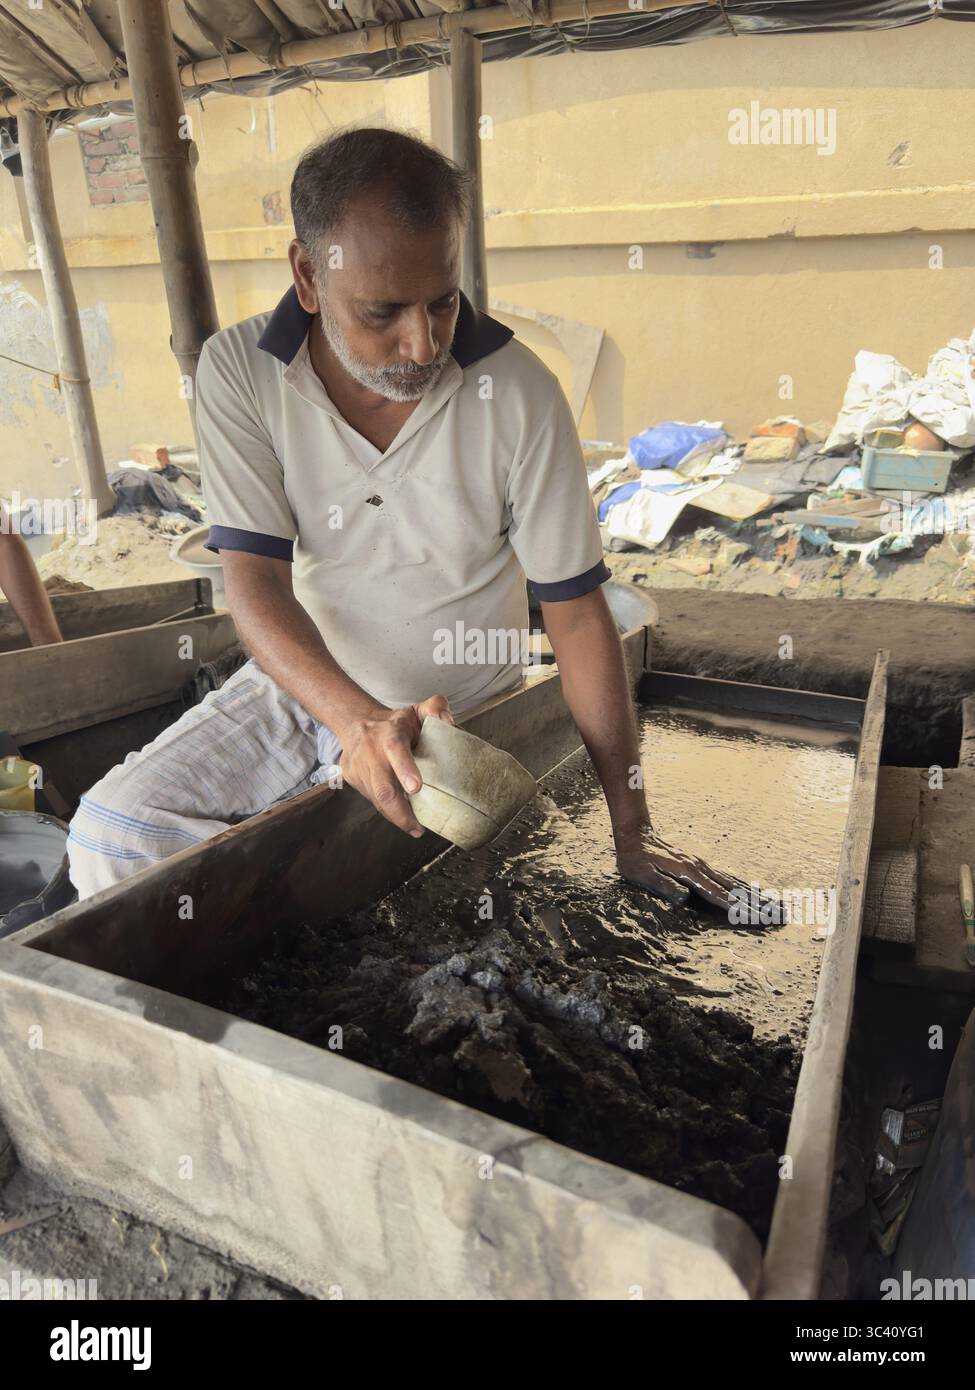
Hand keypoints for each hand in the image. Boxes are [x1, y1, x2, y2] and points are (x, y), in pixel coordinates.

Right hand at [336, 695, 452, 835]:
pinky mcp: (351, 778)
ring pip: (376, 800)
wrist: (356, 722)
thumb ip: (435, 709)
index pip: (396, 749)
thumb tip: (449, 723)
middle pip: (383, 789)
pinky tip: (399, 812)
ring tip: (414, 826)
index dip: (405, 769)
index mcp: (390, 733)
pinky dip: (387, 809)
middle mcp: (371, 751)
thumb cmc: (395, 722)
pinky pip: (371, 799)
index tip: (416, 788)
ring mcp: (358, 766)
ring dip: (396, 816)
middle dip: (401, 813)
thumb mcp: (417, 710)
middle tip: (418, 828)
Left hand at [613, 821, 782, 921]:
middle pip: (735, 890)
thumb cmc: (636, 860)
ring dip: (755, 895)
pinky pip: (727, 877)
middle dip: (757, 904)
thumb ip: (664, 885)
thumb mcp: (643, 875)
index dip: (738, 909)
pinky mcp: (701, 866)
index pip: (719, 896)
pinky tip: (752, 891)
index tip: (757, 919)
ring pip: (735, 883)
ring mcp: (703, 866)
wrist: (636, 836)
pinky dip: (744, 886)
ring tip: (775, 905)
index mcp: (690, 875)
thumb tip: (685, 898)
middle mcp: (701, 869)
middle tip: (779, 915)